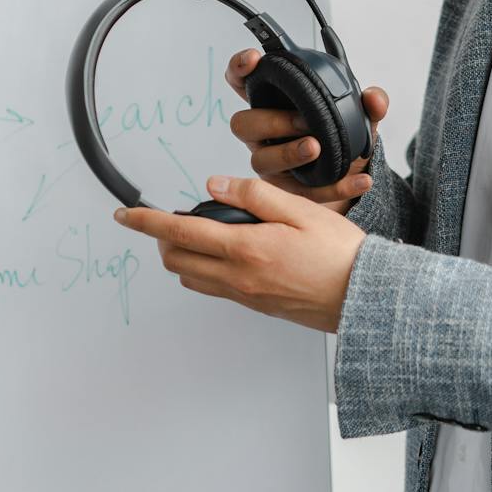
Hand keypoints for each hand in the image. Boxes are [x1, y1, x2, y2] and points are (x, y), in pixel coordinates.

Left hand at [114, 175, 366, 332]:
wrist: (365, 298)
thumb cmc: (340, 253)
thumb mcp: (301, 210)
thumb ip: (254, 195)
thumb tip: (214, 186)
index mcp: (246, 249)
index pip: (180, 232)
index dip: (146, 222)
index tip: (126, 214)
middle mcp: (239, 277)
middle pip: (176, 258)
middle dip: (164, 237)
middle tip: (175, 215)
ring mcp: (245, 295)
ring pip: (192, 276)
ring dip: (184, 253)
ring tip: (204, 231)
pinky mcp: (256, 305)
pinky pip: (215, 287)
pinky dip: (206, 267)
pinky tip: (229, 251)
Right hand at [226, 48, 389, 212]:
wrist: (355, 178)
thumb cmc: (342, 137)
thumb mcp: (361, 117)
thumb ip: (370, 103)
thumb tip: (373, 98)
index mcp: (272, 103)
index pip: (242, 82)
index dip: (239, 69)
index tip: (254, 60)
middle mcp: (263, 133)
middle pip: (243, 123)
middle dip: (272, 121)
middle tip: (304, 120)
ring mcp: (270, 162)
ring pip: (261, 160)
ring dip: (289, 152)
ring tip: (317, 148)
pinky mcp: (286, 191)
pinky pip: (301, 192)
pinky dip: (334, 187)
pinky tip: (360, 180)